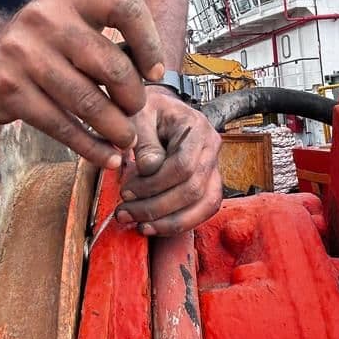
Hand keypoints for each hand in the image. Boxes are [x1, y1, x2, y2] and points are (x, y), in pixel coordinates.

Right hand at [0, 0, 164, 168]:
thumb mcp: (69, 26)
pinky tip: (106, 156)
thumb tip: (152, 75)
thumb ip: (105, 42)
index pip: (123, 6)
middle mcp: (45, 20)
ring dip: (115, 128)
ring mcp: (22, 53)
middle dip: (132, 98)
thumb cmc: (40, 46)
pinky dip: (89, 146)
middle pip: (111, 65)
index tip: (155, 71)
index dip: (149, 41)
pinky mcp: (8, 88)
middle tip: (135, 114)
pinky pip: (60, 125)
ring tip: (125, 140)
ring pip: (87, 102)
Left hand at [114, 87, 222, 234]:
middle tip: (125, 212)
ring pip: (204, 205)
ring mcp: (214, 167)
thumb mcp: (138, 116)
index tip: (126, 191)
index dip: (153, 185)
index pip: (182, 165)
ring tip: (140, 226)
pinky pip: (204, 210)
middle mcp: (211, 148)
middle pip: (192, 189)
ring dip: (169, 221)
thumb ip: (144, 141)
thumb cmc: (147, 111)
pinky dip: (180, 223)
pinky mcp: (209, 184)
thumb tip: (149, 169)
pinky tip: (155, 227)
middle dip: (156, 207)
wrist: (159, 111)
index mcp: (197, 127)